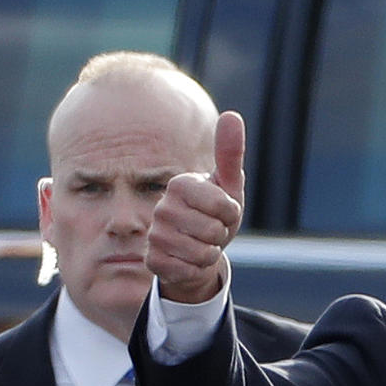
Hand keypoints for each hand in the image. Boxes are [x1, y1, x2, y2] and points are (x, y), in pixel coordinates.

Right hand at [147, 110, 244, 302]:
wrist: (198, 250)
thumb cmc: (216, 215)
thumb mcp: (229, 186)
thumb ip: (230, 153)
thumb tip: (232, 116)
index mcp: (180, 185)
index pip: (223, 205)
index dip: (232, 213)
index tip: (224, 210)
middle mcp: (162, 208)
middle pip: (214, 231)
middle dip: (222, 235)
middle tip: (213, 231)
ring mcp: (155, 235)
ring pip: (203, 253)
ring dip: (211, 253)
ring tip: (202, 244)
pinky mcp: (153, 261)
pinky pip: (190, 270)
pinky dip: (198, 269)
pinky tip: (189, 261)